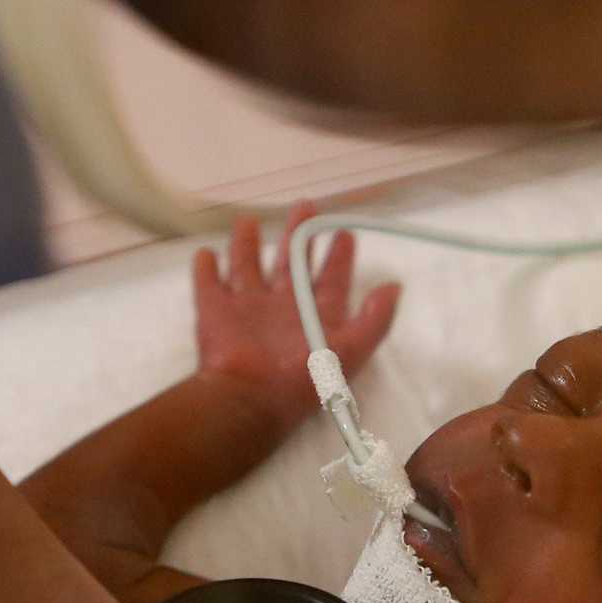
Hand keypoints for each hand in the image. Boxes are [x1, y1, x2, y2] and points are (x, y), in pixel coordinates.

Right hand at [191, 206, 398, 424]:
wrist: (251, 397)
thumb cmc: (304, 377)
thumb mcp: (353, 348)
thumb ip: (376, 319)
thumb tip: (395, 287)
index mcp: (314, 316)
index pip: (331, 279)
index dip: (339, 257)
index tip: (344, 232)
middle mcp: (282, 308)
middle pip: (290, 263)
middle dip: (298, 235)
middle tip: (304, 206)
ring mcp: (246, 309)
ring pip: (246, 267)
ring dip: (247, 245)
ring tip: (248, 222)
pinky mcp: (214, 312)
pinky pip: (208, 284)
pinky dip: (206, 268)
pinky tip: (206, 253)